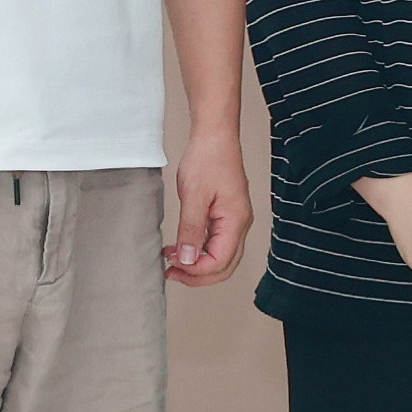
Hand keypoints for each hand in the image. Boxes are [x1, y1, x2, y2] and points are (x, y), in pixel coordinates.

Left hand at [165, 122, 251, 286]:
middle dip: (197, 275)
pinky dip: (199, 250)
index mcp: (236, 221)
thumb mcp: (194, 195)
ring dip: (197, 264)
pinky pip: (216, 243)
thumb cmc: (208, 158)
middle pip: (224, 266)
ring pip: (221, 257)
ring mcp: (234, 220)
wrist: (215, 136)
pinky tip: (181, 247)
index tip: (173, 264)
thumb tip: (187, 258)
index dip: (195, 270)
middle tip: (171, 272)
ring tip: (172, 261)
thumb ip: (191, 230)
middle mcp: (240, 224)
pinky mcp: (226, 215)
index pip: (219, 262)